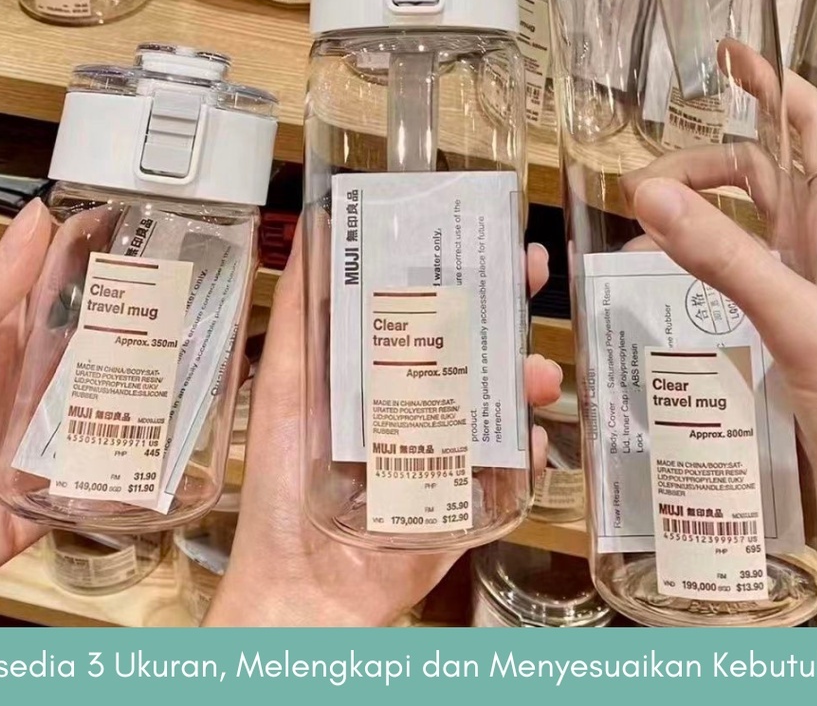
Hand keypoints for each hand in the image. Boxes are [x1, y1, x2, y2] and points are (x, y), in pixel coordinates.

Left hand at [207, 233, 561, 626]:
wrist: (302, 587)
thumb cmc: (280, 483)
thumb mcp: (283, 384)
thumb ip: (296, 313)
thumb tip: (308, 230)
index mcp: (380, 367)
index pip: (430, 304)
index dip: (460, 267)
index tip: (488, 233)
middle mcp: (421, 399)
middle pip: (477, 340)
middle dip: (512, 302)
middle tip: (535, 271)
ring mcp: (451, 446)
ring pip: (505, 397)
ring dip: (530, 375)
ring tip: (536, 373)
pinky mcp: (470, 496)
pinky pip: (516, 467)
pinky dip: (532, 450)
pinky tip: (534, 439)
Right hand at [623, 57, 816, 583]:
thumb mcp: (803, 325)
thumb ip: (727, 258)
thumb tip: (649, 192)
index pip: (814, 129)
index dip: (776, 86)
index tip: (729, 55)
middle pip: (768, 174)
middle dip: (708, 160)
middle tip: (642, 182)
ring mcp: (813, 292)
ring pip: (752, 226)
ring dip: (700, 213)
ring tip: (641, 227)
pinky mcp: (797, 333)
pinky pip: (743, 277)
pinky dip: (702, 265)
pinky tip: (666, 285)